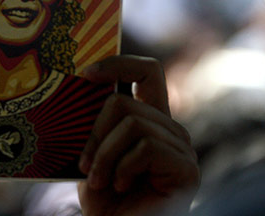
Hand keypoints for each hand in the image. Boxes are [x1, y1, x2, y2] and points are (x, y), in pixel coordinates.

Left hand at [77, 56, 199, 215]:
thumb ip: (96, 126)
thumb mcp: (94, 155)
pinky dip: (123, 167)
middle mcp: (170, 130)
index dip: (119, 64)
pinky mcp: (187, 168)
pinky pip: (146, 147)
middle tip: (85, 165)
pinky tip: (121, 187)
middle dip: (95, 133)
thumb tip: (78, 89)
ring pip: (133, 124)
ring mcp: (181, 148)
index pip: (147, 73)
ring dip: (105, 155)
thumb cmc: (106, 201)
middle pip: (125, 102)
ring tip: (101, 181)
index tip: (87, 74)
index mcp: (150, 121)